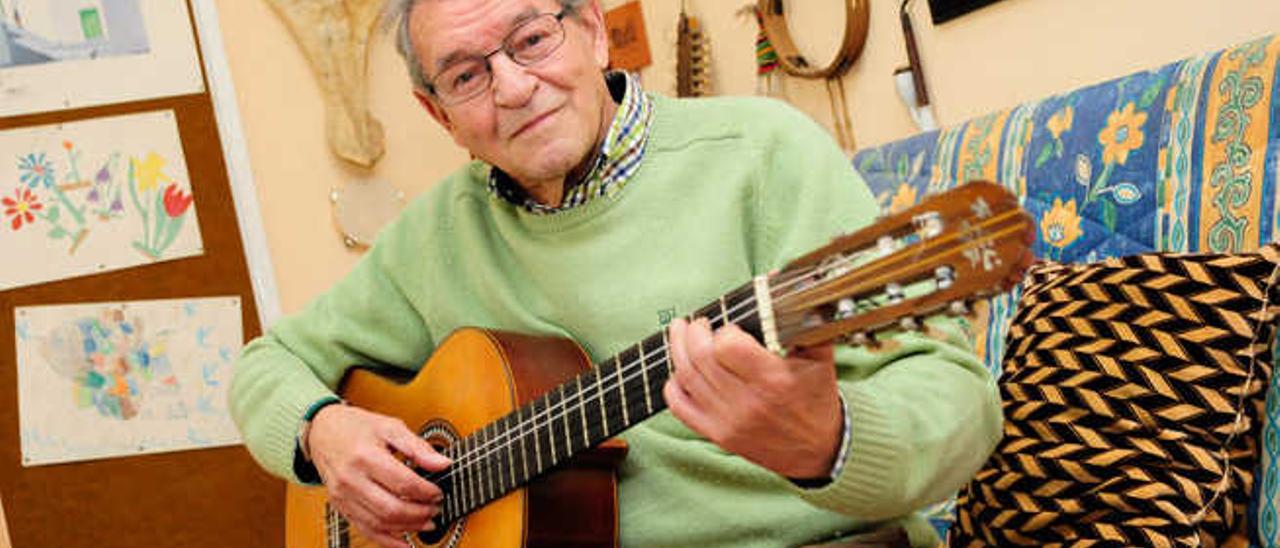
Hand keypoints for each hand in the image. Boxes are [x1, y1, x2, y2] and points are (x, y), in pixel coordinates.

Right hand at [307, 404, 451, 546]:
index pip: (403, 483)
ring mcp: (343, 496)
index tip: (438, 492)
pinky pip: (365, 530)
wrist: (322, 431)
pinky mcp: (341, 507)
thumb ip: (417, 447)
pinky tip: (404, 543)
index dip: (426, 492)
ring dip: (407, 528)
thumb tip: (443, 463)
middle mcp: (351, 480)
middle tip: (436, 508)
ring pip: (379, 523)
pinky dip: (386, 541)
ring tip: (426, 522)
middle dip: (419, 513)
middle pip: (391, 508)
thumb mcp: (390, 427)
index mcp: (365, 456)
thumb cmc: (357, 427)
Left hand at [664, 317, 843, 479]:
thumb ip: (802, 317)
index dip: (725, 330)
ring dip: (677, 349)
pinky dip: (672, 384)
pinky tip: (678, 370)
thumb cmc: (816, 397)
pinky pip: (680, 406)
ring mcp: (728, 421)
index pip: (728, 346)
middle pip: (700, 358)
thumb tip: (778, 278)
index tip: (731, 326)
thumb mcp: (819, 355)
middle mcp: (747, 402)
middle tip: (698, 323)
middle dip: (693, 332)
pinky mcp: (717, 435)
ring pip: (686, 377)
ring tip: (680, 333)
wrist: (819, 449)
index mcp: (773, 380)